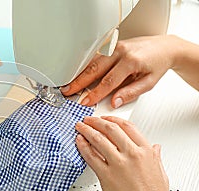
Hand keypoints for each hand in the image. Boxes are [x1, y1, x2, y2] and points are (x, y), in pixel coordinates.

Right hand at [62, 35, 177, 107]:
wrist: (164, 47)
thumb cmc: (157, 63)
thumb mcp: (149, 82)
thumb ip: (130, 93)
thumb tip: (115, 102)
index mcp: (131, 61)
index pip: (108, 81)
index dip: (95, 94)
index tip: (86, 102)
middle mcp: (120, 52)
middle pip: (94, 69)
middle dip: (79, 82)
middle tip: (68, 92)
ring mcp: (114, 47)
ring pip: (92, 61)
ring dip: (78, 74)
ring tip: (68, 84)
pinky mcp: (111, 46)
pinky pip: (95, 57)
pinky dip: (84, 66)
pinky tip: (76, 74)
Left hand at [75, 116, 169, 190]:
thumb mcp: (160, 173)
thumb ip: (155, 157)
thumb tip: (155, 147)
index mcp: (146, 151)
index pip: (127, 126)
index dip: (113, 119)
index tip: (105, 119)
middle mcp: (132, 154)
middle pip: (110, 129)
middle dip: (96, 121)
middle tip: (88, 120)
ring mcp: (118, 164)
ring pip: (98, 139)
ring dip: (86, 130)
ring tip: (79, 127)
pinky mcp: (105, 175)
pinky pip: (90, 156)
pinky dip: (82, 146)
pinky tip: (78, 141)